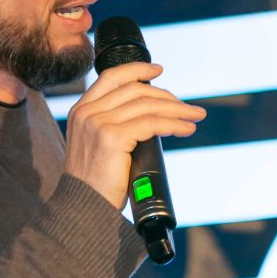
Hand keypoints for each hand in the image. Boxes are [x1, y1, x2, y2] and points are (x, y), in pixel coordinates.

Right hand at [64, 62, 205, 208]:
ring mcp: (98, 123)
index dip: (137, 70)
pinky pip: (152, 123)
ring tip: (195, 116)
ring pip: (147, 105)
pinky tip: (186, 129)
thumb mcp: (97, 145)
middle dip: (166, 96)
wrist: (84, 207)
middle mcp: (87, 112)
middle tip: (188, 107)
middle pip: (134, 89)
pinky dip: (174, 124)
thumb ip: (112, 125)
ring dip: (177, 109)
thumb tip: (150, 115)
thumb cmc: (96, 183)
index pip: (111, 77)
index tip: (158, 70)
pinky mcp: (112, 137)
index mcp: (81, 110)